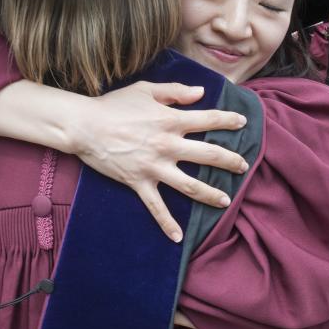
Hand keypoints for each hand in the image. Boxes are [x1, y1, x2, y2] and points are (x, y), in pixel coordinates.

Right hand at [69, 81, 248, 241]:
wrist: (85, 126)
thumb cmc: (114, 104)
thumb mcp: (146, 90)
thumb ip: (175, 90)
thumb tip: (201, 92)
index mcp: (171, 120)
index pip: (208, 120)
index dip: (228, 120)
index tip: (243, 123)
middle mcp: (167, 145)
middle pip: (208, 155)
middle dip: (230, 161)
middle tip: (243, 166)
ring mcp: (154, 167)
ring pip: (191, 186)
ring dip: (211, 194)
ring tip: (226, 200)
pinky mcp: (139, 183)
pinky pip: (156, 207)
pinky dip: (167, 224)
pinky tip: (178, 238)